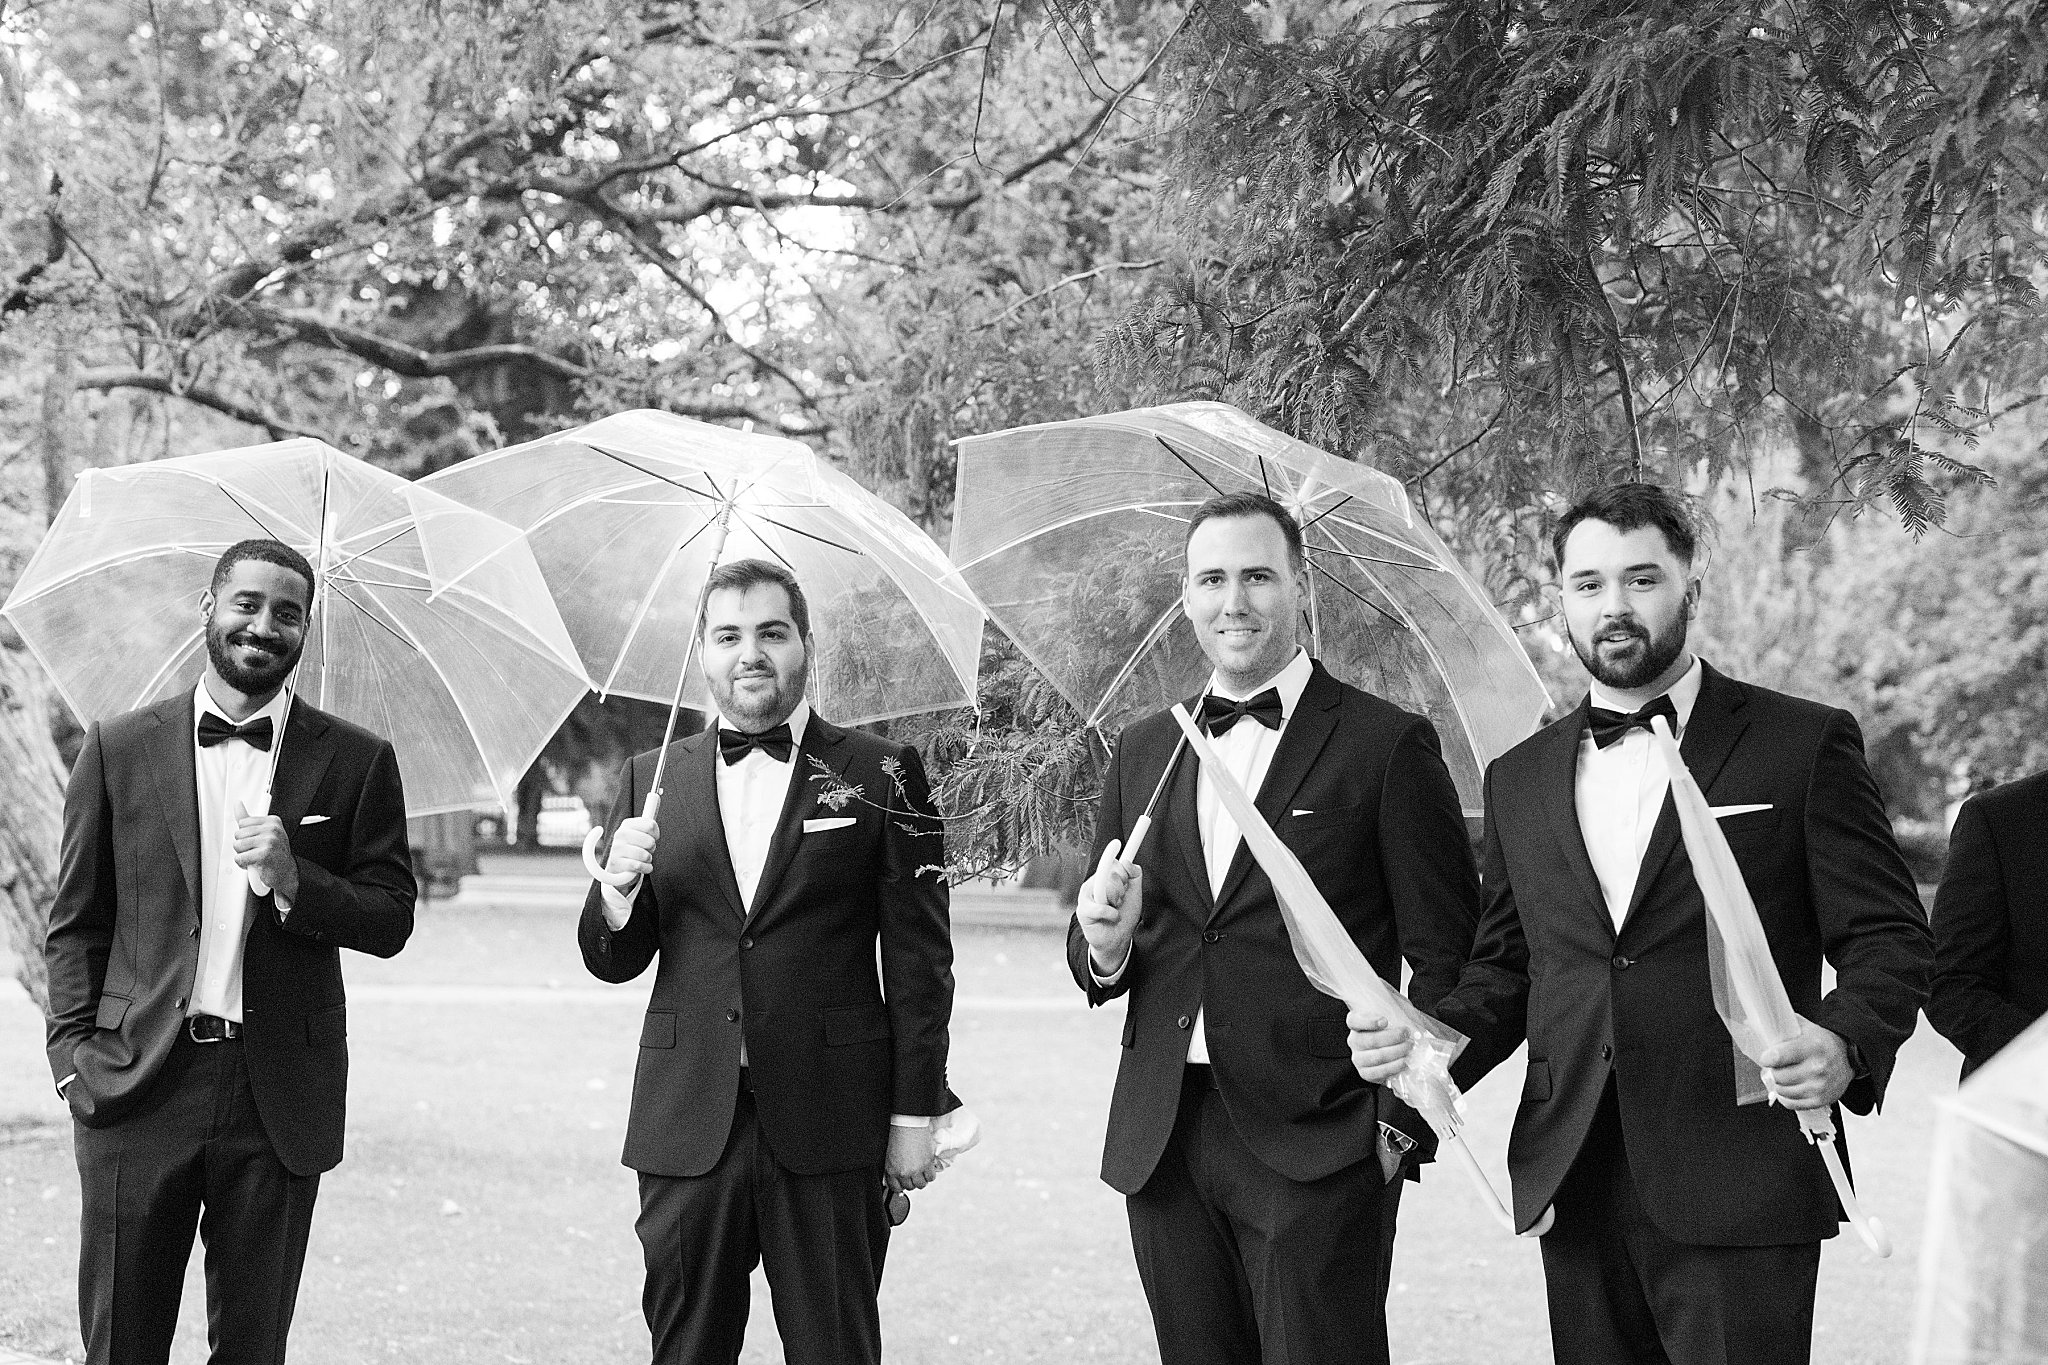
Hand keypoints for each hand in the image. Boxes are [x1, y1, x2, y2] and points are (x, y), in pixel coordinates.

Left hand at [232, 802, 297, 902]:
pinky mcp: (264, 854)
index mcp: (273, 821)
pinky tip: (255, 865)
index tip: (257, 842)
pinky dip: (244, 865)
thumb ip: (248, 819)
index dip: (246, 836)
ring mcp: (270, 841)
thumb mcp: (263, 833)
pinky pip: (240, 858)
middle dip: (243, 846)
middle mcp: (273, 829)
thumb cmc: (273, 854)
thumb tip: (237, 804)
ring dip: (243, 855)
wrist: (286, 873)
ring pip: (237, 846)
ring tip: (255, 858)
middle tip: (256, 852)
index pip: (243, 823)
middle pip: (238, 834)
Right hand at [604, 815, 659, 885]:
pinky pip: (639, 866)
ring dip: (648, 859)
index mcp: (627, 824)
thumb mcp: (639, 833)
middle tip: (647, 850)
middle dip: (652, 848)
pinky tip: (643, 867)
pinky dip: (645, 868)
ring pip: (645, 855)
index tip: (653, 837)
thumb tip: (655, 796)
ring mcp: (617, 849)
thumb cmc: (633, 847)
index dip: (655, 834)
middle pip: (650, 841)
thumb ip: (647, 820)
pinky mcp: (617, 863)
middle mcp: (620, 834)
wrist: (619, 867)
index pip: (651, 826)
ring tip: (643, 858)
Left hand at [885, 1123, 938, 1193]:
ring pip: (921, 1185)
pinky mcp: (927, 1164)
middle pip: (910, 1187)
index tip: (904, 1183)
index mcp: (892, 1170)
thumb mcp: (890, 1155)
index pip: (896, 1188)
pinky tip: (928, 1168)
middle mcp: (904, 1172)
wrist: (908, 1125)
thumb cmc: (899, 1136)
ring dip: (922, 1179)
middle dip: (912, 1181)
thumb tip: (898, 1177)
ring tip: (921, 1172)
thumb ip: (893, 1169)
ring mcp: (916, 1169)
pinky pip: (931, 1177)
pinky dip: (930, 1174)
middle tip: (914, 1174)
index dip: (901, 1186)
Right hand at [1077, 839, 1141, 972]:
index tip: (1117, 843)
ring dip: (1117, 901)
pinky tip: (1112, 918)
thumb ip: (1134, 875)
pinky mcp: (1083, 910)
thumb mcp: (1134, 893)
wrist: (1117, 940)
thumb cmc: (1124, 915)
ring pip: (1106, 888)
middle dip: (1122, 888)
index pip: (1110, 863)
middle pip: (1111, 874)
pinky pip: (1101, 907)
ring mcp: (1086, 896)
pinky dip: (1112, 914)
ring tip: (1115, 910)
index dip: (1112, 854)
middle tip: (1120, 900)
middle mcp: (1093, 883)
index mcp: (1105, 877)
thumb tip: (1126, 861)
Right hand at [1347, 1009, 1413, 1082]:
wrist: (1392, 1050)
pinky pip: (1378, 1073)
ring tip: (1408, 1047)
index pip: (1354, 1021)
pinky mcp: (1366, 1073)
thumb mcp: (1393, 1015)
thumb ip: (1395, 1014)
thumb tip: (1408, 1019)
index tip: (1385, 1021)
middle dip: (1392, 1037)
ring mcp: (1358, 1058)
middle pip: (1370, 1040)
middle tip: (1406, 1034)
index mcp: (1356, 1023)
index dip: (1369, 1022)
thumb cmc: (1392, 1029)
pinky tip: (1404, 1062)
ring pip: (1376, 1057)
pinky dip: (1394, 1067)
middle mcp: (1354, 1041)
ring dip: (1396, 1052)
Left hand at [1758, 1017, 1852, 1109]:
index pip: (1779, 1056)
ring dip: (1780, 1084)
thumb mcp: (1803, 1028)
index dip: (1767, 1058)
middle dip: (1774, 1070)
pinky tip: (1792, 1087)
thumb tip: (1750, 1023)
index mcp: (1811, 1047)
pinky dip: (1787, 1097)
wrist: (1848, 1057)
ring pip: (1782, 1090)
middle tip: (1780, 1066)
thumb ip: (1780, 1026)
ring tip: (1787, 1075)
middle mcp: (1817, 1067)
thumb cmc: (1822, 1042)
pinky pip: (1791, 1104)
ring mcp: (1819, 1086)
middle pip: (1778, 1075)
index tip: (1766, 1057)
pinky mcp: (1821, 1100)